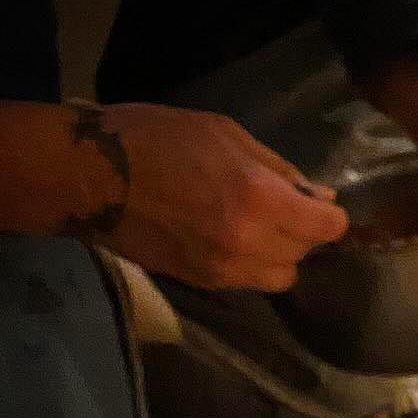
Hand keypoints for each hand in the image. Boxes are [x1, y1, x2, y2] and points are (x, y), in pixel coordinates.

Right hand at [82, 104, 348, 290]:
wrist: (87, 178)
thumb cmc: (154, 139)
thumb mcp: (224, 134)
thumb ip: (277, 168)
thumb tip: (318, 195)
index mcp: (260, 198)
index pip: (327, 227)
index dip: (330, 215)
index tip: (320, 203)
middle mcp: (250, 242)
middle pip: (305, 253)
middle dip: (302, 231)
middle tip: (282, 207)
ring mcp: (226, 269)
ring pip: (280, 276)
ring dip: (279, 255)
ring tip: (257, 227)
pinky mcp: (203, 283)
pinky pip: (248, 282)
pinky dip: (251, 264)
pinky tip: (230, 237)